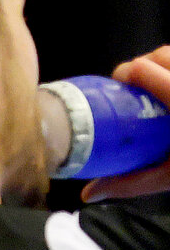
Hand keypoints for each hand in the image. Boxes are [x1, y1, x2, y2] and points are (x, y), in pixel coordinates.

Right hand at [83, 45, 169, 201]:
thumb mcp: (168, 176)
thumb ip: (131, 182)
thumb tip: (89, 194)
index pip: (151, 72)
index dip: (130, 72)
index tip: (117, 84)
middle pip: (162, 55)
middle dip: (142, 64)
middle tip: (130, 87)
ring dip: (158, 63)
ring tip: (149, 84)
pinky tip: (166, 85)